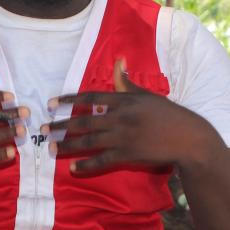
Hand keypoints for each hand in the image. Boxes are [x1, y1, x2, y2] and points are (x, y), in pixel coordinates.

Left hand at [47, 59, 220, 175]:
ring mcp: (123, 137)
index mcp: (124, 100)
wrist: (188, 137)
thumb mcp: (147, 94)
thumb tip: (118, 60)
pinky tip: (73, 169)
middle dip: (61, 125)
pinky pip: (102, 160)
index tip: (52, 103)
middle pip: (84, 121)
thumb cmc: (168, 114)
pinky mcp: (128, 154)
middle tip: (42, 128)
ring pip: (89, 141)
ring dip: (67, 145)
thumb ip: (127, 82)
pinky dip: (87, 165)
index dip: (69, 100)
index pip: (90, 98)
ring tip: (50, 148)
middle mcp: (120, 117)